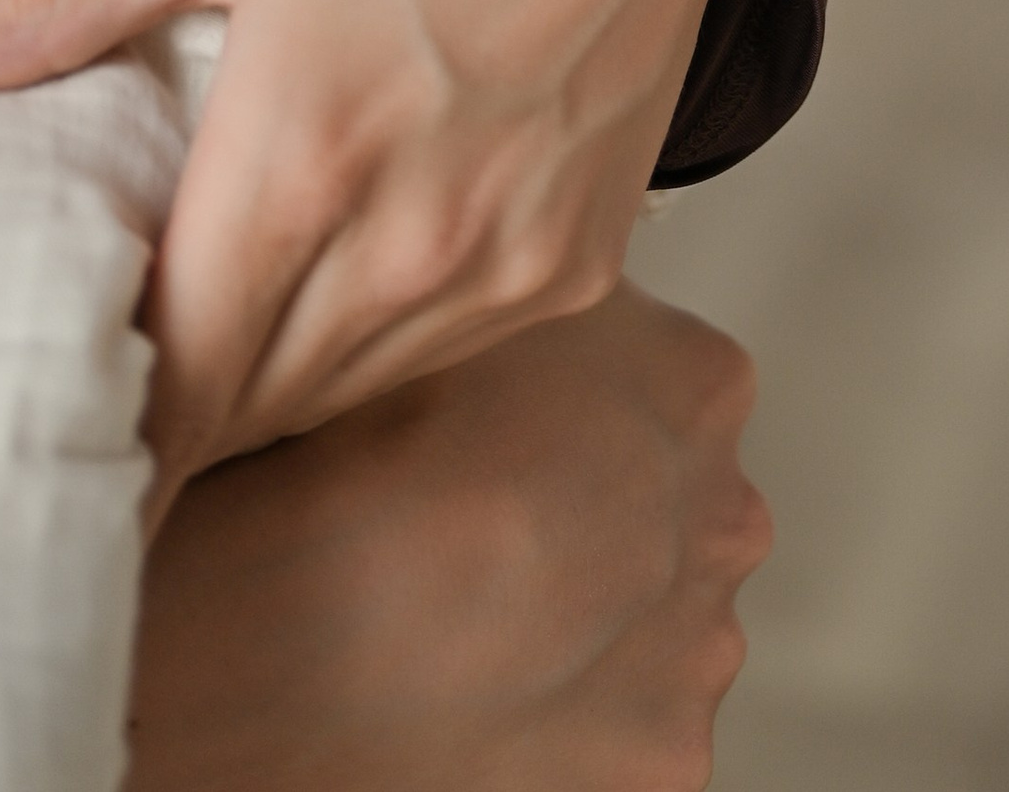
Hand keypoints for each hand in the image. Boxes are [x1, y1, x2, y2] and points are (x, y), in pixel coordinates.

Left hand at [0, 0, 745, 517]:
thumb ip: (60, 3)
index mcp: (297, 169)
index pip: (168, 389)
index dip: (114, 419)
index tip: (84, 405)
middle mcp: (408, 248)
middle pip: (252, 409)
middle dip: (189, 392)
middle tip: (153, 339)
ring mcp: (508, 263)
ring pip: (353, 393)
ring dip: (289, 369)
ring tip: (253, 294)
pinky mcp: (586, 254)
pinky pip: (457, 350)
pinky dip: (399, 330)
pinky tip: (378, 250)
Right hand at [129, 281, 766, 791]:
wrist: (283, 641)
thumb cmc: (359, 466)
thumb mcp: (466, 296)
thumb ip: (543, 289)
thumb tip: (546, 266)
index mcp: (700, 385)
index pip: (668, 380)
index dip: (576, 406)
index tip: (508, 438)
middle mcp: (725, 513)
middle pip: (668, 507)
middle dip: (592, 519)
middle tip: (478, 535)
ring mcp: (698, 650)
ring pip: (650, 628)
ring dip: (582, 627)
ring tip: (463, 621)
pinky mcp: (661, 765)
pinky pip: (624, 739)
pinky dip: (566, 730)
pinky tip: (478, 702)